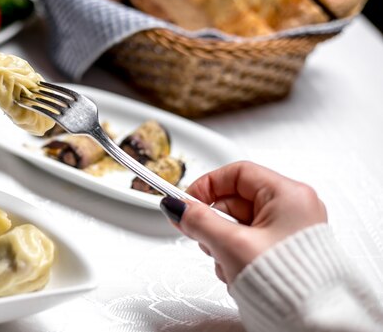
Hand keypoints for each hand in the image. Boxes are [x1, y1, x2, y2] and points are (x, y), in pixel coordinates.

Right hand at [160, 161, 327, 283]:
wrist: (313, 323)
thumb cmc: (289, 284)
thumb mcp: (231, 245)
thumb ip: (198, 221)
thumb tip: (177, 207)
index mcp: (289, 194)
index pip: (237, 173)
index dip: (207, 185)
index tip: (186, 201)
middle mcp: (293, 208)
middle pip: (235, 201)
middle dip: (215, 222)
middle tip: (204, 238)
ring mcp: (290, 230)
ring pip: (239, 224)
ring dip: (223, 243)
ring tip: (228, 262)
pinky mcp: (285, 250)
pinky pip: (249, 242)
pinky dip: (236, 255)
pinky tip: (238, 271)